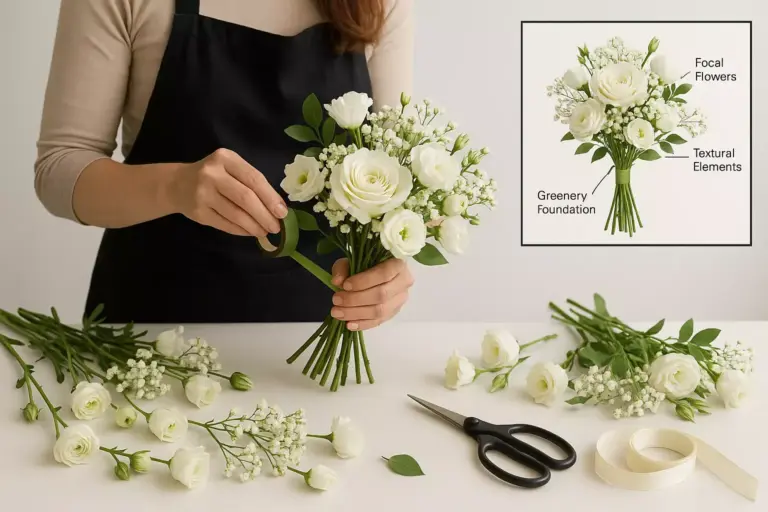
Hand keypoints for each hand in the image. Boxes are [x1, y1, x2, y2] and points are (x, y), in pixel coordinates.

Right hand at [169, 148, 287, 235]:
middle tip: (276, 227)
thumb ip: (252, 183)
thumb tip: (277, 208)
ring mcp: (202, 193)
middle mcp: (212, 174)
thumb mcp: (231, 169)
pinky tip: (250, 232)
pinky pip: (225, 224)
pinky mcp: (198, 212)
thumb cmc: (214, 176)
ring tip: (264, 231)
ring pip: (236, 214)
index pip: (254, 179)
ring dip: (254, 226)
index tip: (283, 212)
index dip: (271, 197)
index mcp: (225, 158)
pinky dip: (241, 231)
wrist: (178, 184)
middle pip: (246, 198)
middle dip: (265, 215)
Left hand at [329, 258, 413, 330]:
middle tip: (336, 300)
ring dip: (356, 313)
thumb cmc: (365, 265)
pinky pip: (378, 322)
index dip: (364, 281)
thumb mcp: (352, 260)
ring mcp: (400, 300)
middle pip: (381, 295)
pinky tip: (348, 324)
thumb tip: (337, 281)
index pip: (384, 274)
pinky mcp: (393, 313)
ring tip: (337, 312)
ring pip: (380, 311)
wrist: (374, 274)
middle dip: (356, 299)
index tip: (345, 285)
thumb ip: (343, 268)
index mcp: (398, 265)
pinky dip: (362, 324)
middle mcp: (403, 283)